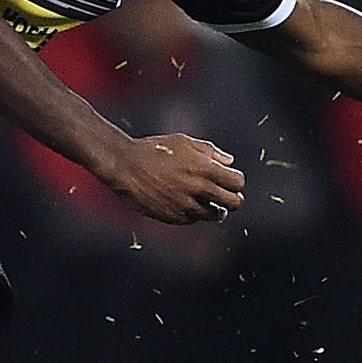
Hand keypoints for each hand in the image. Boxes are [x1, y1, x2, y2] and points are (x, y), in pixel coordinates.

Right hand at [98, 132, 245, 225]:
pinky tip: (187, 204)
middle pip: (233, 203)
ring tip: (210, 205)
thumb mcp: (183, 142)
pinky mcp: (173, 216)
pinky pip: (193, 219)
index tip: (231, 181)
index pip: (237, 182)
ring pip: (215, 215)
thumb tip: (229, 162)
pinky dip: (194, 213)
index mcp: (204, 168)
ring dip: (215, 209)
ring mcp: (186, 205)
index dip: (236, 182)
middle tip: (228, 197)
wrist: (124, 166)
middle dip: (233, 199)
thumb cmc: (153, 150)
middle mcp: (198, 189)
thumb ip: (210, 152)